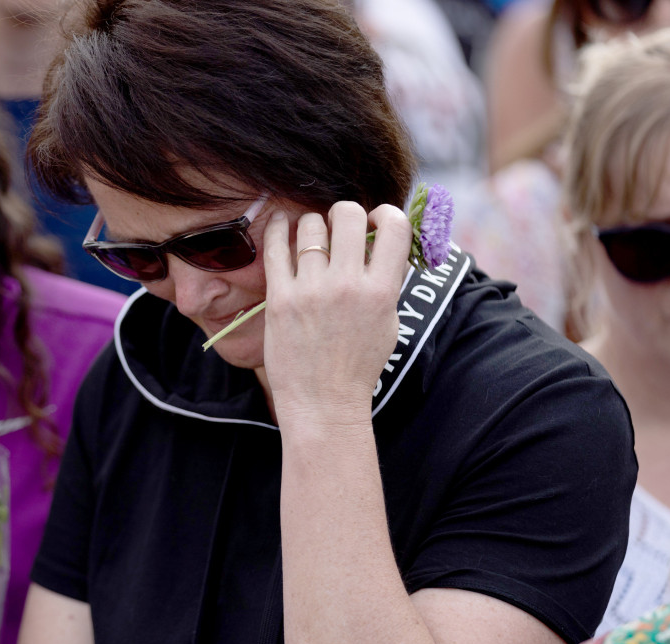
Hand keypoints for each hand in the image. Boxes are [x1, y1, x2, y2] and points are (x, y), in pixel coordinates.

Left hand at [261, 201, 410, 421]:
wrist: (323, 403)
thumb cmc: (358, 365)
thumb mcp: (388, 322)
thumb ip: (386, 280)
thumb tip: (382, 240)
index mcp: (381, 291)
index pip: (395, 226)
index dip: (386, 213)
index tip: (377, 221)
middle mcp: (347, 286)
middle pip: (348, 214)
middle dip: (346, 214)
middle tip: (340, 229)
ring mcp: (311, 290)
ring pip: (310, 225)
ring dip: (313, 224)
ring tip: (312, 238)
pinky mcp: (279, 298)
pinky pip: (274, 246)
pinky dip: (277, 228)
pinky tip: (281, 225)